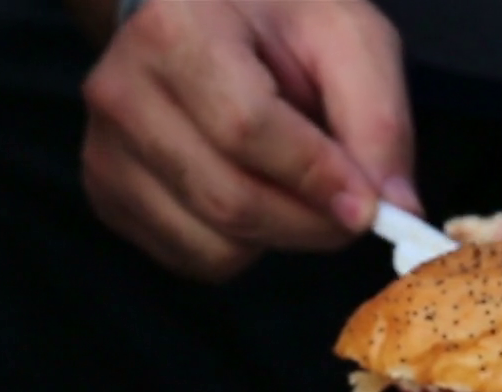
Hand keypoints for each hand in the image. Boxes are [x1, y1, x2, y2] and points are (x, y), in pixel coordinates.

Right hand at [80, 0, 415, 280]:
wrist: (195, 11)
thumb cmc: (271, 17)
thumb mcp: (343, 35)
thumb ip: (378, 117)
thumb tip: (396, 208)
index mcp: (175, 31)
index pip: (245, 128)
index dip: (314, 177)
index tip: (367, 205)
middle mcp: (121, 92)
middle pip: (228, 199)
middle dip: (308, 224)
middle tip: (351, 215)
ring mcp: (105, 150)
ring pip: (211, 243)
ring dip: (277, 238)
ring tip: (295, 188)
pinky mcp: (108, 194)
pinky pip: (191, 257)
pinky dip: (241, 247)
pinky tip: (253, 195)